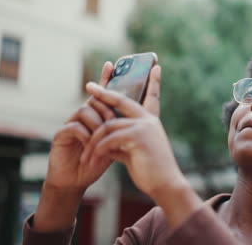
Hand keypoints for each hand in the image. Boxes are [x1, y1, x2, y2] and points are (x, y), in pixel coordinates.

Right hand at [45, 62, 115, 192]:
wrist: (75, 181)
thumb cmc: (96, 161)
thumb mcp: (114, 144)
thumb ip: (121, 130)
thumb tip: (141, 117)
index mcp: (96, 117)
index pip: (103, 94)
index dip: (107, 78)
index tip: (112, 64)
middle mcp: (83, 116)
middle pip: (96, 100)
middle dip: (108, 109)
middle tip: (115, 122)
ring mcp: (71, 123)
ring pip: (87, 110)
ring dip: (98, 124)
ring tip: (103, 138)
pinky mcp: (61, 134)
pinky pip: (75, 126)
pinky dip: (86, 134)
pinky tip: (91, 144)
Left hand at [82, 65, 185, 196]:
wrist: (165, 184)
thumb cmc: (150, 171)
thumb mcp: (134, 152)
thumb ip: (120, 141)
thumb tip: (103, 138)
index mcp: (150, 121)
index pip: (149, 97)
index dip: (152, 82)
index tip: (155, 66)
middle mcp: (148, 119)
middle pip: (122, 100)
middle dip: (103, 92)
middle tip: (89, 86)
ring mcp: (144, 125)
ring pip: (109, 125)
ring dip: (94, 142)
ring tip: (86, 157)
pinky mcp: (138, 136)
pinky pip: (109, 138)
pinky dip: (98, 150)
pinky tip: (93, 159)